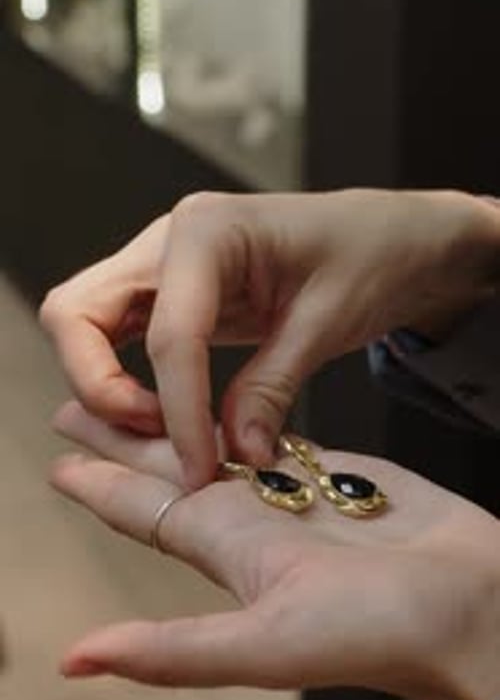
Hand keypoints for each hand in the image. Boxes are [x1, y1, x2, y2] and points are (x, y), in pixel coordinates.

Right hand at [41, 190, 499, 485]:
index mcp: (209, 230)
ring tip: (166, 430)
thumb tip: (234, 453)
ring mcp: (161, 264)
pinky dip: (125, 380)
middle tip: (160, 437)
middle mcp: (168, 240)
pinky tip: (169, 413)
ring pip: (84, 327)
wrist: (388, 234)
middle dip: (99, 388)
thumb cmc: (370, 254)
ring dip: (104, 386)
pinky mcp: (170, 293)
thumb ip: (272, 387)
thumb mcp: (329, 322)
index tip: (200, 469)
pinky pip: (119, 338)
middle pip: (77, 314)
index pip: (168, 334)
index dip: (178, 411)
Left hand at [52, 400, 499, 699]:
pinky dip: (247, 416)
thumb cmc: (383, 633)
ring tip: (143, 392)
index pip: (146, 513)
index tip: (59, 462)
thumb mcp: (267, 644)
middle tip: (79, 405)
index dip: (99, 487)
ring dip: (179, 421)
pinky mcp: (339, 472)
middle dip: (123, 440)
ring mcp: (297, 494)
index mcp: (230, 551)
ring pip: (219, 445)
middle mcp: (255, 521)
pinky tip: (227, 403)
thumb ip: (174, 651)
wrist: (472, 607)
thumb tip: (76, 661)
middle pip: (170, 470)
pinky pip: (278, 437)